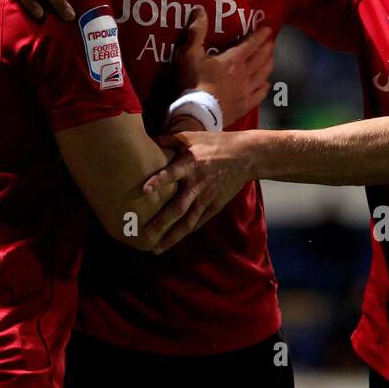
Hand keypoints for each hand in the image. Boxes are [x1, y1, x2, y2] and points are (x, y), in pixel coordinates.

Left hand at [142, 130, 257, 252]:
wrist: (245, 156)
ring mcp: (207, 198)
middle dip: (161, 223)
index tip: (144, 190)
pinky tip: (172, 241)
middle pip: (178, 207)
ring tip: (156, 249)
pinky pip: (198, 222)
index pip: (172, 173)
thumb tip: (145, 142)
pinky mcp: (215, 206)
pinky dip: (185, 232)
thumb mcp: (191, 137)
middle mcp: (197, 184)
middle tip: (143, 236)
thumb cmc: (214, 144)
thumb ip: (167, 141)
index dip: (159, 180)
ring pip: (188, 221)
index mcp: (190, 164)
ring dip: (171, 237)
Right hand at [175, 9, 273, 126]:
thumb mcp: (190, 53)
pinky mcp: (245, 105)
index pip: (252, 44)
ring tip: (271, 59)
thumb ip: (196, 31)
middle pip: (261, 58)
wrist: (197, 113)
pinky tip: (266, 84)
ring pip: (263, 74)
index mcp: (234, 59)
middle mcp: (245, 73)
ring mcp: (247, 90)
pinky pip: (260, 94)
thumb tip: (200, 9)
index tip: (269, 29)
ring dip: (268, 65)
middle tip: (271, 42)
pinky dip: (264, 87)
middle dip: (268, 48)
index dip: (261, 35)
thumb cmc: (194, 81)